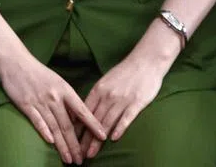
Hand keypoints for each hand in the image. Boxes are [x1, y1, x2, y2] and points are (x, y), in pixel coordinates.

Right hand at [0, 50, 105, 164]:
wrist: (14, 61)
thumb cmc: (38, 72)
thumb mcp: (57, 82)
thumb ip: (67, 99)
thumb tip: (77, 118)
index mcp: (64, 90)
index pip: (82, 111)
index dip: (93, 125)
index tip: (103, 137)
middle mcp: (54, 97)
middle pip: (67, 125)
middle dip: (75, 145)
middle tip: (81, 160)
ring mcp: (39, 101)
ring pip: (54, 127)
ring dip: (62, 145)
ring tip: (69, 159)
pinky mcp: (25, 104)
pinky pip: (36, 120)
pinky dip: (44, 131)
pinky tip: (50, 142)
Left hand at [78, 27, 174, 159]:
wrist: (145, 61)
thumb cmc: (125, 73)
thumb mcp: (106, 82)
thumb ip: (97, 96)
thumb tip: (85, 111)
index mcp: (98, 90)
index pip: (83, 112)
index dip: (77, 128)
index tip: (70, 140)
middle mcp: (107, 95)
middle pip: (93, 121)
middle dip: (84, 139)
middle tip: (78, 153)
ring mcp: (122, 99)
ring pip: (106, 122)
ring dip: (98, 140)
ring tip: (91, 153)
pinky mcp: (136, 102)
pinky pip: (126, 117)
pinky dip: (119, 127)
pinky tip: (112, 138)